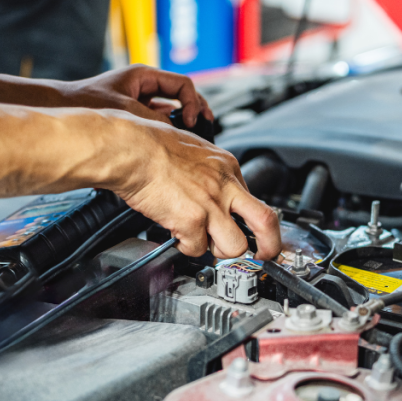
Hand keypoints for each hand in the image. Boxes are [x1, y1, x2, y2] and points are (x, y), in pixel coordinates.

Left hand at [61, 65, 213, 126]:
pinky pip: (158, 118)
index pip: (182, 84)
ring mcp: (140, 99)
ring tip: (191, 134)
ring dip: (182, 120)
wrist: (63, 108)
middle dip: (196, 109)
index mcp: (144, 75)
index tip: (192, 120)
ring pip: (171, 107)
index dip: (193, 102)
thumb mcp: (126, 110)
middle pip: (182, 94)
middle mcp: (144, 85)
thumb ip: (153, 120)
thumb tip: (176, 132)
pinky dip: (167, 127)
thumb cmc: (86, 102)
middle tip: (205, 124)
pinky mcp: (134, 113)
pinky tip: (170, 139)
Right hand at [104, 112, 281, 259]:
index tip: (249, 230)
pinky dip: (186, 247)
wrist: (132, 148)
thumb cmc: (151, 145)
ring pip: (235, 246)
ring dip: (219, 250)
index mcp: (227, 167)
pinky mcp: (192, 220)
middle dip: (269, 245)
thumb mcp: (195, 150)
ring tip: (203, 241)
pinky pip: (197, 249)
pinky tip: (177, 234)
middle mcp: (224, 186)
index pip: (254, 200)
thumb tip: (211, 190)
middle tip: (264, 255)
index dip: (249, 220)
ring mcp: (210, 205)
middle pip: (265, 222)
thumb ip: (209, 173)